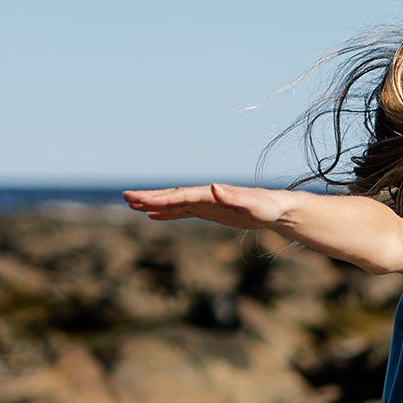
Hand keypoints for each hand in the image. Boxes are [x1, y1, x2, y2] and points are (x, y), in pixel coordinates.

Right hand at [123, 182, 289, 230]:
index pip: (180, 196)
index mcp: (211, 194)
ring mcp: (206, 203)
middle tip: (125, 197)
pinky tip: (154, 215)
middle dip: (148, 197)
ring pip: (174, 203)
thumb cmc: (267, 207)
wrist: (277, 208)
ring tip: (132, 205)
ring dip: (153, 204)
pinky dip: (167, 213)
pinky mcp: (210, 211)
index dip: (159, 198)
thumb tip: (213, 187)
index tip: (139, 199)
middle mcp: (205, 195)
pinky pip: (183, 211)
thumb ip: (234, 196)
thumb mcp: (253, 205)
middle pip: (172, 196)